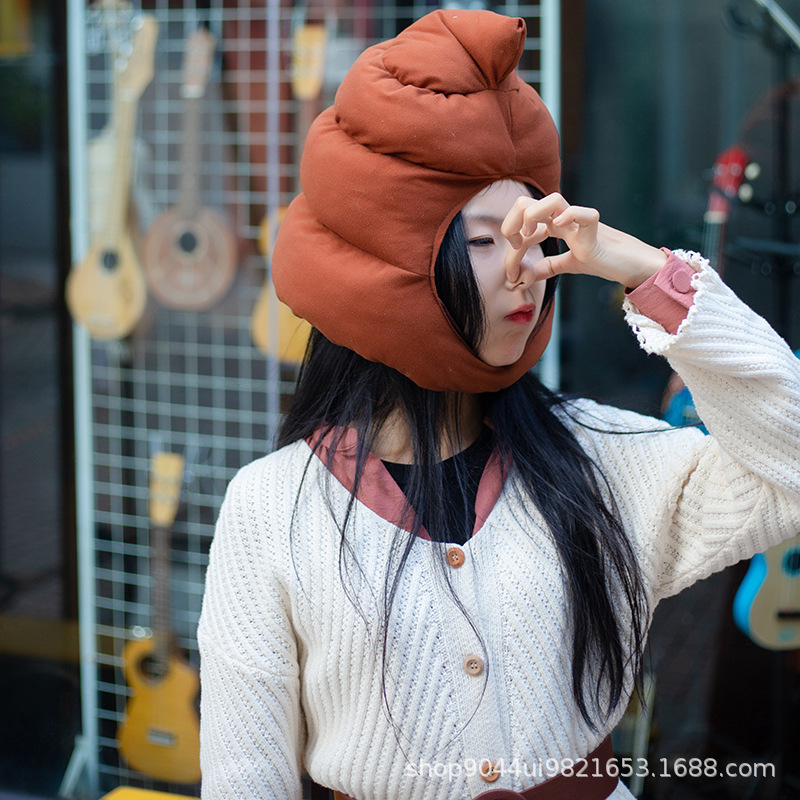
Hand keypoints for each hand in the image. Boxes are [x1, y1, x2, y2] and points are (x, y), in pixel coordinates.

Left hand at [500, 193, 667, 288]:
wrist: (630, 265)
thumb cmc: (602, 260)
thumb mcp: (567, 265)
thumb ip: (547, 267)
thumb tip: (523, 277)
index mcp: (556, 225)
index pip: (522, 225)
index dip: (511, 248)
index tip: (511, 273)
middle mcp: (564, 219)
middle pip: (529, 202)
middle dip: (511, 222)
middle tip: (514, 246)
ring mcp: (579, 222)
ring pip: (553, 200)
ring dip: (532, 216)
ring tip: (528, 237)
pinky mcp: (596, 232)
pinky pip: (585, 214)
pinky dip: (569, 216)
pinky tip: (558, 228)